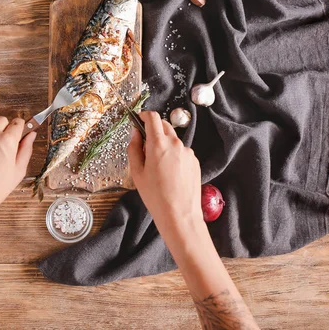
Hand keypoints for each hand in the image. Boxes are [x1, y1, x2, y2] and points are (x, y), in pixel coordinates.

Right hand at [127, 111, 201, 228]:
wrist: (179, 214)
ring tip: (158, 166)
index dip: (144, 115)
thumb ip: (134, 148)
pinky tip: (170, 173)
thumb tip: (135, 134)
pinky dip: (174, 155)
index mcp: (158, 144)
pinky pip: (181, 151)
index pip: (152, 118)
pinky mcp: (194, 161)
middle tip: (145, 145)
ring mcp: (187, 152)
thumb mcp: (137, 172)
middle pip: (164, 125)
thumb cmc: (155, 195)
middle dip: (154, 129)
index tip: (139, 119)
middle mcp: (175, 143)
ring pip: (173, 140)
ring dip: (164, 144)